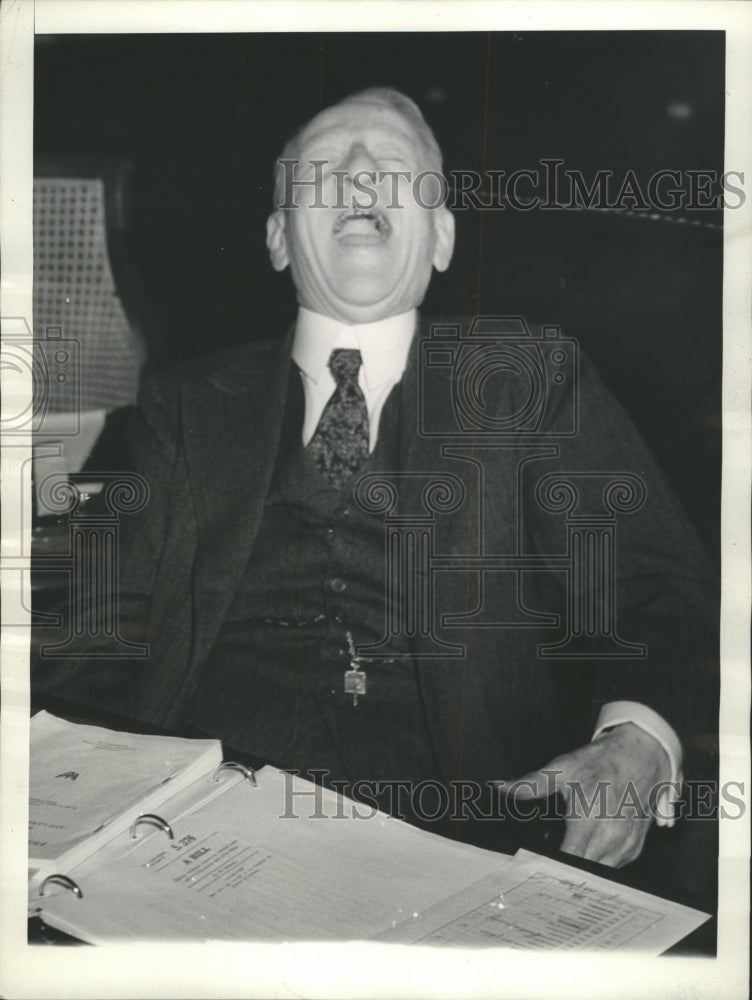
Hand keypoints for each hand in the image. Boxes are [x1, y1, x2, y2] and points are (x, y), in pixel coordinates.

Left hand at [499, 724, 669, 867]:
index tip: (536, 870)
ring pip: (599, 874)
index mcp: (588, 817)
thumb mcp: (562, 768)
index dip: (552, 868)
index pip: (569, 858)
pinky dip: (600, 865)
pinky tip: (588, 854)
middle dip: (564, 874)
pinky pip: (614, 868)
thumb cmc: (601, 762)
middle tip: (546, 869)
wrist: (641, 756)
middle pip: (583, 872)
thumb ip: (530, 784)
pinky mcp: (635, 848)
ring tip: (566, 863)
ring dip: (583, 871)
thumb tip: (500, 787)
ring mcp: (625, 844)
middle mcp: (610, 835)